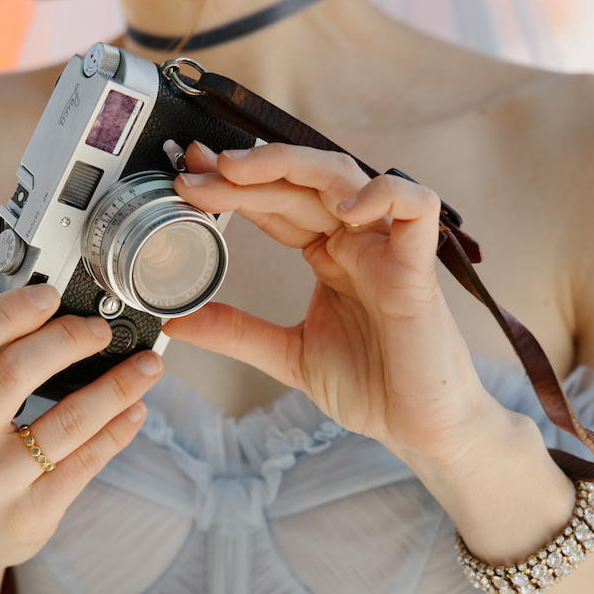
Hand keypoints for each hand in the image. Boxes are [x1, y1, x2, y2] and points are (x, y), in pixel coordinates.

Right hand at [0, 284, 162, 572]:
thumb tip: (50, 314)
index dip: (10, 312)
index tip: (50, 296)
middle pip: (15, 373)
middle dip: (69, 340)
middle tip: (101, 330)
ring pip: (66, 421)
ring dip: (116, 386)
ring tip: (147, 366)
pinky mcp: (28, 515)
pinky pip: (86, 462)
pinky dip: (118, 430)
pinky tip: (135, 409)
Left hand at [166, 142, 499, 468]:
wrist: (417, 428)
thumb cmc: (370, 386)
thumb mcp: (286, 354)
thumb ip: (235, 332)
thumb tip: (175, 320)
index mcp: (328, 253)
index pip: (276, 202)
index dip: (232, 186)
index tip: (186, 178)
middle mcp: (356, 241)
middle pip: (299, 182)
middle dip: (245, 170)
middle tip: (195, 170)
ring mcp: (387, 249)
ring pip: (345, 177)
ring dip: (289, 165)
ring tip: (238, 169)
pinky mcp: (418, 269)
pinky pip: (415, 207)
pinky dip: (383, 194)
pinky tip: (344, 209)